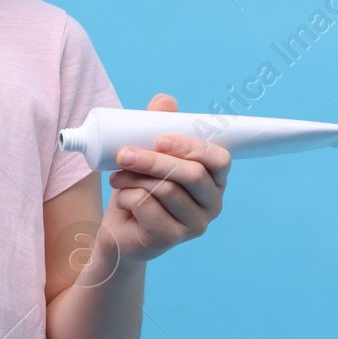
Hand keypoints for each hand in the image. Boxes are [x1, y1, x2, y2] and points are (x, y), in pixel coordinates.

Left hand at [100, 94, 229, 265]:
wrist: (119, 233)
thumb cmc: (139, 190)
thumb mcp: (148, 156)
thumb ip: (159, 127)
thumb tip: (165, 100)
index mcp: (214, 180)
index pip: (219, 159)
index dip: (192, 147)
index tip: (161, 139)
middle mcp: (212, 203)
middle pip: (192, 174)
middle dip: (154, 160)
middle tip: (125, 154)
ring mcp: (195, 224)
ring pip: (167, 190)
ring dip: (136, 178)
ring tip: (118, 177)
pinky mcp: (172, 239)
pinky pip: (148, 208)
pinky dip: (128, 197)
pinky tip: (122, 198)